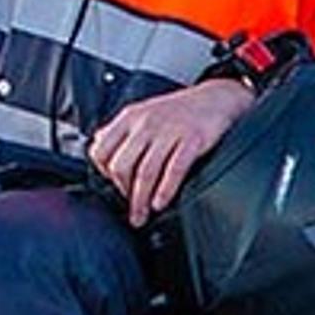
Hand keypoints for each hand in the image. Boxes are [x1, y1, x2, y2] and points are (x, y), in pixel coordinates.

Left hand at [91, 77, 254, 223]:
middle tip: (130, 206)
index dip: (103, 174)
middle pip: (121, 165)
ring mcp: (169, 131)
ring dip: (140, 200)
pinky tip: (160, 203)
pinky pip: (174, 170)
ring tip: (141, 216)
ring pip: (145, 171)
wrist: (216, 98)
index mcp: (129, 118)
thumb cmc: (179, 110)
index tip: (113, 187)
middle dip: (122, 192)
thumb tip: (98, 147)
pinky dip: (165, 190)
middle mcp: (145, 123)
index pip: (101, 150)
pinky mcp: (192, 139)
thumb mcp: (142, 113)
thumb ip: (120, 131)